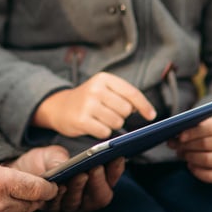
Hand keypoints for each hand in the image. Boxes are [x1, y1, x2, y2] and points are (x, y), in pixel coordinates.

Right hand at [0, 147, 57, 211]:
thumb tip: (15, 177)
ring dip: (17, 209)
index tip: (52, 187)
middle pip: (30, 206)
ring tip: (3, 198)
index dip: (48, 188)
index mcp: (0, 182)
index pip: (37, 190)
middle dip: (32, 197)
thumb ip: (1, 169)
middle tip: (27, 190)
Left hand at [8, 145, 124, 211]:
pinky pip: (60, 207)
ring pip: (80, 204)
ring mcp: (70, 208)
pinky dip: (61, 196)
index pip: (110, 181)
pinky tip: (60, 185)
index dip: (116, 171)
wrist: (20, 171)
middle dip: (99, 182)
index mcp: (93, 184)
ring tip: (80, 174)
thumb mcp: (54, 155)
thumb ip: (64, 158)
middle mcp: (85, 199)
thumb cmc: (44, 162)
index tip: (116, 157)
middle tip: (96, 167)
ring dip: (80, 188)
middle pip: (100, 197)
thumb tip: (73, 164)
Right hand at [32, 72, 156, 138]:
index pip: (131, 93)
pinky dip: (103, 132)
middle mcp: (95, 89)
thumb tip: (145, 110)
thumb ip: (124, 95)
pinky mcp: (81, 120)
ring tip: (100, 118)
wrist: (59, 106)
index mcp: (104, 78)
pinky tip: (93, 125)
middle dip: (122, 115)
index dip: (144, 106)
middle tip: (109, 112)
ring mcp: (88, 104)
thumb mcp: (103, 89)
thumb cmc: (88, 99)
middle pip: (126, 110)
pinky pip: (105, 132)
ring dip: (112, 124)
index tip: (151, 115)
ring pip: (117, 122)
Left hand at [168, 114, 211, 182]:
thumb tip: (171, 141)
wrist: (210, 144)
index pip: (209, 127)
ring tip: (184, 154)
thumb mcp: (192, 127)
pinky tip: (190, 165)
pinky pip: (210, 175)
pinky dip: (197, 171)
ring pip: (207, 160)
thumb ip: (181, 131)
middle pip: (206, 144)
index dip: (193, 132)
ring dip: (191, 158)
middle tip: (178, 146)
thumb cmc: (198, 132)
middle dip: (188, 146)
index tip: (180, 137)